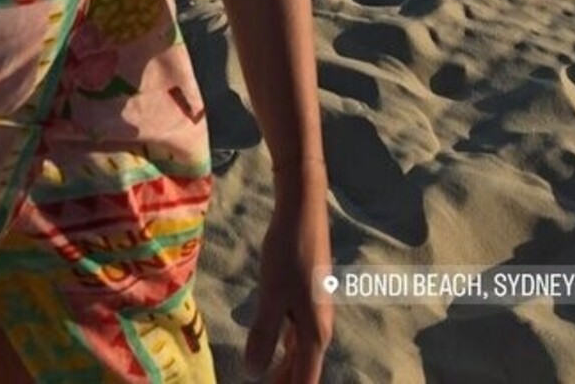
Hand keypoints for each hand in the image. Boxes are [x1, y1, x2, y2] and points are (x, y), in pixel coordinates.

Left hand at [243, 178, 333, 382]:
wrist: (302, 208)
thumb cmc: (288, 251)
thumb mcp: (271, 294)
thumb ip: (264, 335)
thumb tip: (254, 373)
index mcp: (315, 331)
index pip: (306, 379)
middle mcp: (319, 324)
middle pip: (305, 367)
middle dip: (286, 382)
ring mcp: (314, 308)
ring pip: (301, 349)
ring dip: (286, 367)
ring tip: (267, 378)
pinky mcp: (306, 294)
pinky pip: (297, 331)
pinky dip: (286, 346)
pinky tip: (276, 345)